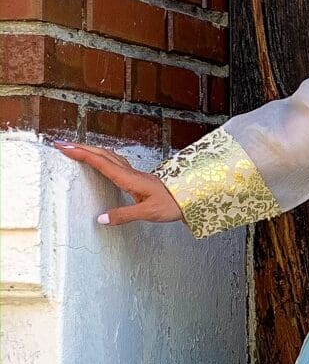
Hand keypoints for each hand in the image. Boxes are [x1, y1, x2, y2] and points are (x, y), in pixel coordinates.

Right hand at [52, 140, 186, 227]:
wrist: (190, 198)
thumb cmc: (172, 204)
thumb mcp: (148, 213)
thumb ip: (124, 215)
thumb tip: (102, 219)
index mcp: (129, 178)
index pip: (101, 163)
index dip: (82, 154)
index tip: (65, 147)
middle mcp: (130, 172)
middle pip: (102, 154)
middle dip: (81, 148)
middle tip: (62, 144)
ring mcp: (134, 173)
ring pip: (109, 156)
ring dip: (91, 150)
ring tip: (76, 148)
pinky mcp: (137, 177)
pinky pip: (116, 162)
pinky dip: (103, 157)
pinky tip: (101, 159)